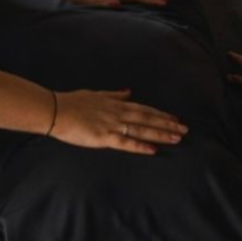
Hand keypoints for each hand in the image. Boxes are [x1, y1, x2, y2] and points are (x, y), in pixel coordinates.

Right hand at [52, 88, 187, 154]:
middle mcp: (117, 113)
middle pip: (148, 118)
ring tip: (177, 138)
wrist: (55, 110)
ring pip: (141, 129)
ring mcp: (112, 124)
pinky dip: (140, 145)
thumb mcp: (97, 94)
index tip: (175, 118)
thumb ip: (114, 94)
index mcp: (116, 103)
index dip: (160, 114)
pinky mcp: (103, 137)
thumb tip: (128, 91)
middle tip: (185, 130)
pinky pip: (126, 142)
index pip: (144, 108)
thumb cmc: (73, 102)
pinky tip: (153, 149)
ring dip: (160, 133)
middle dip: (167, 124)